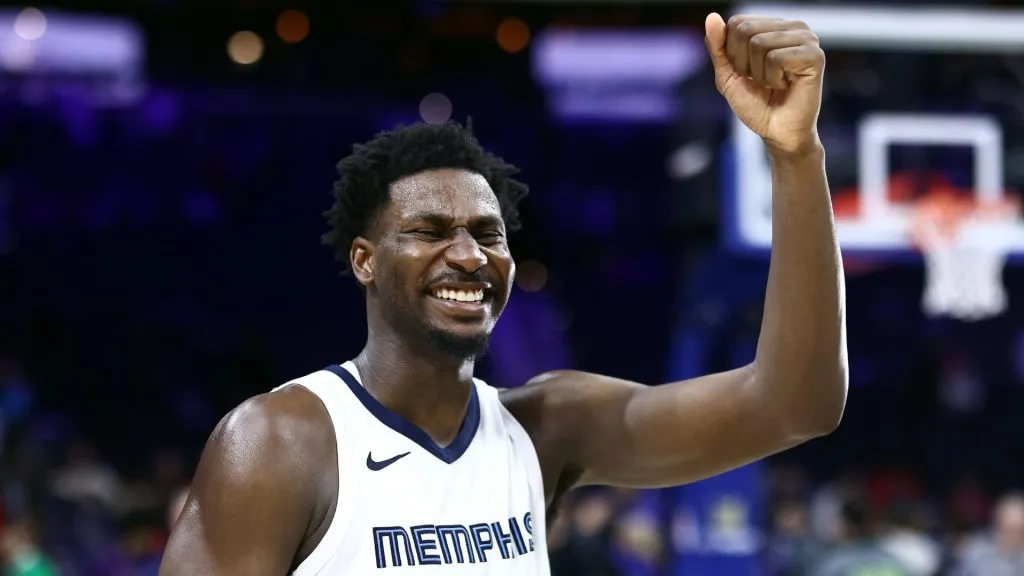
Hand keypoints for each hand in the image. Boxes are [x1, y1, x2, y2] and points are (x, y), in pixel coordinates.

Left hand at [705, 13, 824, 154]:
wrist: (777, 133)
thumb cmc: (756, 104)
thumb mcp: (728, 74)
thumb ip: (718, 47)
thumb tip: (712, 17)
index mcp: (774, 26)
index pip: (737, 22)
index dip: (732, 53)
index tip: (748, 73)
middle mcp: (793, 27)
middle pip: (746, 30)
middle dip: (744, 63)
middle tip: (761, 81)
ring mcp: (807, 39)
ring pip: (759, 43)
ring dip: (759, 73)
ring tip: (774, 84)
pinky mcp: (815, 56)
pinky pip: (776, 58)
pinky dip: (773, 78)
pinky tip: (786, 86)